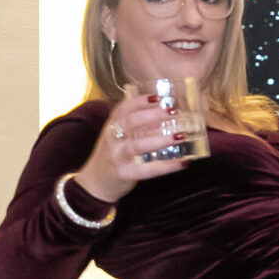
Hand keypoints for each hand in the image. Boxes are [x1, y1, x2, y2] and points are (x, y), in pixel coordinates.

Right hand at [73, 93, 195, 202]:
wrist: (96, 181)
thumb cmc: (115, 154)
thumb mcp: (121, 136)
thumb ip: (139, 125)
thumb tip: (168, 113)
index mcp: (112, 126)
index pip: (123, 109)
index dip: (140, 101)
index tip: (158, 97)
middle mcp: (112, 139)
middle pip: (129, 122)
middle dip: (152, 115)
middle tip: (174, 112)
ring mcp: (117, 156)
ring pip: (136, 145)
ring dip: (160, 140)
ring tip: (180, 136)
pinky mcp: (125, 174)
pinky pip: (147, 170)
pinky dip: (166, 167)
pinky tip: (182, 163)